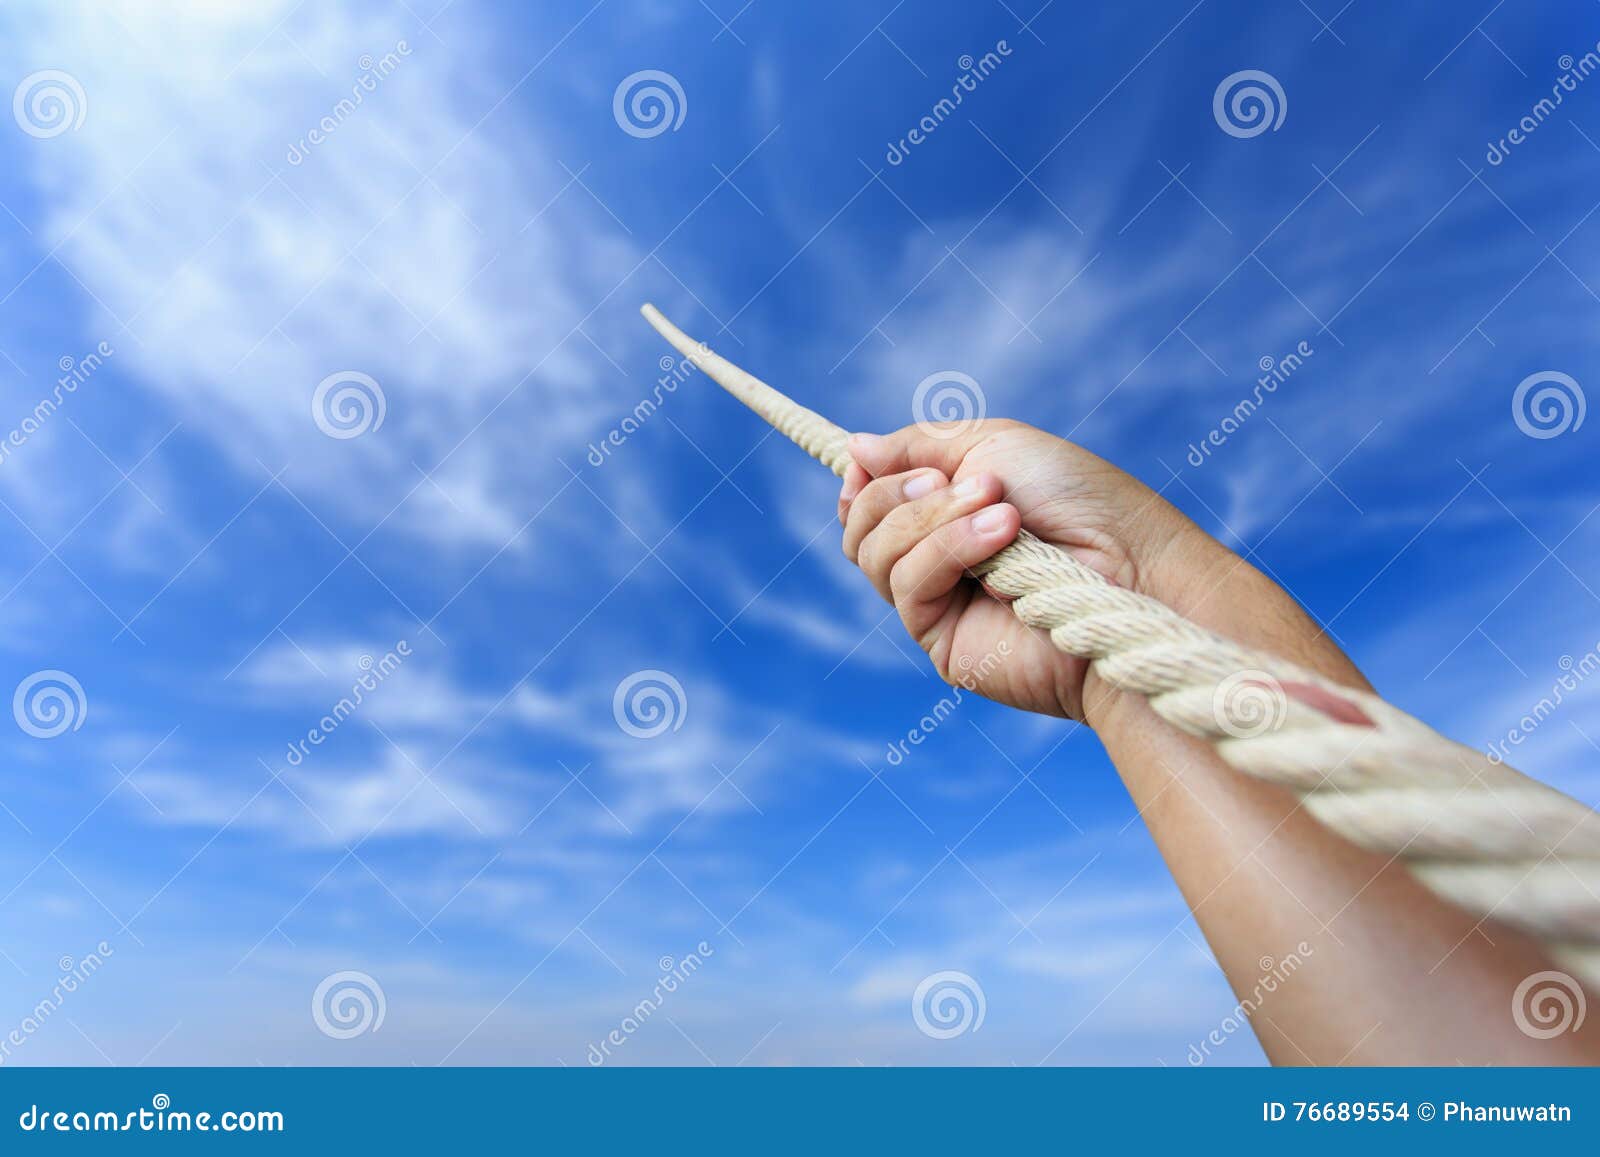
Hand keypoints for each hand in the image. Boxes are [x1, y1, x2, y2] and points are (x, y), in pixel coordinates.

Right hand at [839, 420, 1215, 721]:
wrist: (1133, 570)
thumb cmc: (1083, 504)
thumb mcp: (996, 445)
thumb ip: (920, 445)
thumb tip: (852, 449)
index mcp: (945, 513)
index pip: (870, 502)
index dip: (863, 481)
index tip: (873, 461)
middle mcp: (935, 560)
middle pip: (860, 527)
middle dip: (899, 492)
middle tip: (964, 481)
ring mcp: (938, 603)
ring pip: (874, 554)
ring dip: (932, 518)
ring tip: (1002, 509)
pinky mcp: (944, 642)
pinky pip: (906, 586)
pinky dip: (947, 549)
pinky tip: (1001, 535)